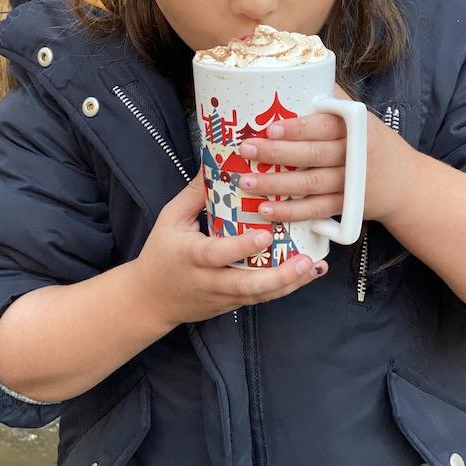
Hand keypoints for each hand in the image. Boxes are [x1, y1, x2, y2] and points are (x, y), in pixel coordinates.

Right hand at [133, 177, 327, 326]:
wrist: (151, 300)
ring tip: (315, 266)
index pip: (218, 254)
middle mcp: (210, 280)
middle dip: (279, 276)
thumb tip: (214, 161)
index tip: (266, 234)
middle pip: (247, 285)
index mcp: (192, 256)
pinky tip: (308, 274)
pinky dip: (286, 288)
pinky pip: (261, 298)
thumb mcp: (170, 218)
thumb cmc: (160, 252)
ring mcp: (223, 296)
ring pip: (260, 295)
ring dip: (290, 283)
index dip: (242, 247)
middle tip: (305, 259)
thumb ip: (194, 193)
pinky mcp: (232, 304)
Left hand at [235, 86, 415, 223]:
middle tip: (246, 149)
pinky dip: (291, 212)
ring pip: (310, 185)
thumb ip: (333, 98)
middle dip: (277, 153)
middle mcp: (354, 156)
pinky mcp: (347, 207)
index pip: (325, 125)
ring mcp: (351, 184)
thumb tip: (296, 70)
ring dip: (276, 185)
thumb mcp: (362, 116)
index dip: (299, 128)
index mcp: (356, 128)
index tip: (271, 127)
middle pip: (313, 155)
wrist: (406, 183)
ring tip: (246, 181)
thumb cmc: (373, 142)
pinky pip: (316, 210)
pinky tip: (265, 210)